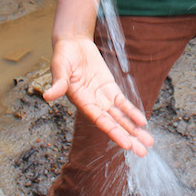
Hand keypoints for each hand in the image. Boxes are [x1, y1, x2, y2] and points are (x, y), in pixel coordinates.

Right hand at [43, 36, 152, 157]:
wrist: (73, 43)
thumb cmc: (63, 56)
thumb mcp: (59, 67)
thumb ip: (58, 82)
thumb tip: (47, 95)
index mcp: (81, 102)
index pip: (100, 120)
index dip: (114, 132)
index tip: (126, 144)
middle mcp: (93, 104)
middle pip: (114, 124)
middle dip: (128, 137)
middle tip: (143, 152)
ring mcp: (103, 97)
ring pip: (121, 117)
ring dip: (134, 129)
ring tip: (148, 142)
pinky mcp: (110, 88)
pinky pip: (123, 103)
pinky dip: (132, 112)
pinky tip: (143, 122)